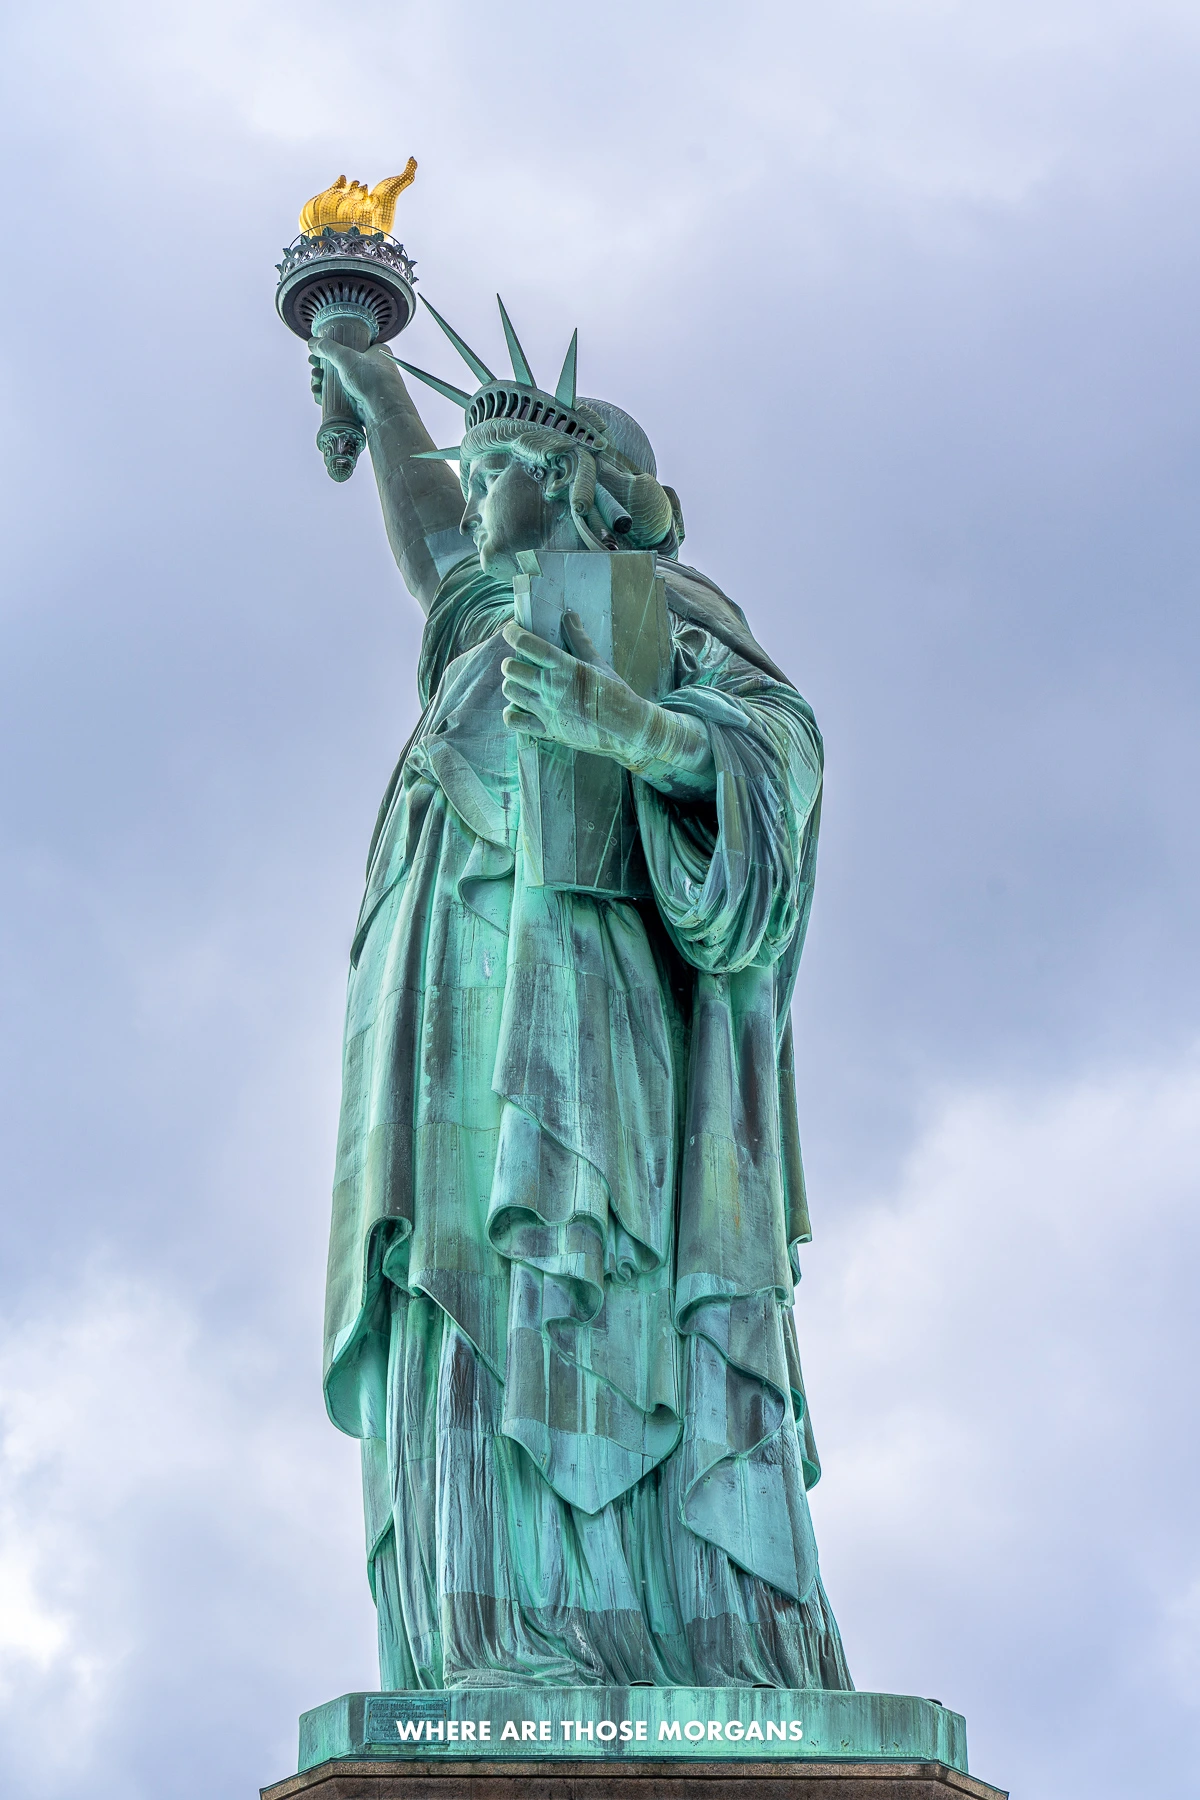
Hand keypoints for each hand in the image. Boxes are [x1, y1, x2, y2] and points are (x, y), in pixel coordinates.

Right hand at [307, 338, 405, 418]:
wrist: (384, 411)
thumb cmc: (372, 379)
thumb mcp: (347, 357)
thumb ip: (328, 348)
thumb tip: (312, 342)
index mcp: (377, 352)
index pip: (352, 345)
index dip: (334, 348)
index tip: (319, 351)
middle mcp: (373, 368)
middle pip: (342, 364)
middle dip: (323, 366)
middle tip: (313, 367)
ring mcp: (367, 387)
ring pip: (340, 381)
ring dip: (323, 381)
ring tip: (315, 381)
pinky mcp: (361, 403)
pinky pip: (341, 397)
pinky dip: (328, 395)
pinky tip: (317, 393)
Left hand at [500, 612, 655, 765]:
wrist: (627, 728)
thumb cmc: (615, 692)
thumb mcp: (597, 662)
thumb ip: (578, 639)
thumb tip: (569, 615)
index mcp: (564, 667)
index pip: (526, 644)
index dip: (512, 633)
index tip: (511, 630)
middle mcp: (551, 687)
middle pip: (511, 667)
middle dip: (511, 661)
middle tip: (520, 661)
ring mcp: (547, 710)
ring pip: (510, 690)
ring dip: (512, 683)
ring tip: (522, 683)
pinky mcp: (547, 730)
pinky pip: (513, 720)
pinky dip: (511, 712)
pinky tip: (520, 706)